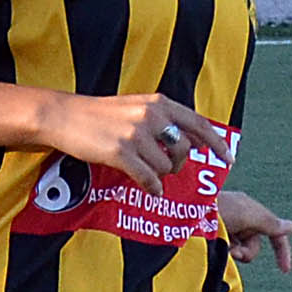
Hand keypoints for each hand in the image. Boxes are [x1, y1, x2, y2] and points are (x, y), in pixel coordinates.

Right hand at [41, 92, 225, 187]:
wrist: (64, 116)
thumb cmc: (101, 115)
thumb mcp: (136, 106)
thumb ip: (163, 119)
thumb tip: (192, 142)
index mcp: (159, 103)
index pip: (198, 124)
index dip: (216, 144)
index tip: (227, 159)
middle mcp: (151, 115)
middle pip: (184, 149)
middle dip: (180, 164)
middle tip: (169, 169)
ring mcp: (135, 134)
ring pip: (166, 167)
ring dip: (160, 175)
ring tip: (146, 172)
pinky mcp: (120, 152)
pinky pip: (148, 178)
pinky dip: (152, 187)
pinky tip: (149, 188)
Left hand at [219, 186, 291, 270]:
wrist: (184, 213)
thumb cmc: (218, 210)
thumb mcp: (247, 215)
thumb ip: (269, 223)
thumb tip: (291, 227)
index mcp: (249, 210)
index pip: (273, 231)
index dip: (281, 249)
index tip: (285, 271)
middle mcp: (238, 220)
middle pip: (254, 246)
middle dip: (246, 252)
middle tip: (232, 250)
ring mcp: (224, 230)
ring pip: (240, 252)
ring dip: (233, 253)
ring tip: (218, 248)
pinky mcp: (212, 240)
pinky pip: (225, 253)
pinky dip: (222, 254)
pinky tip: (213, 249)